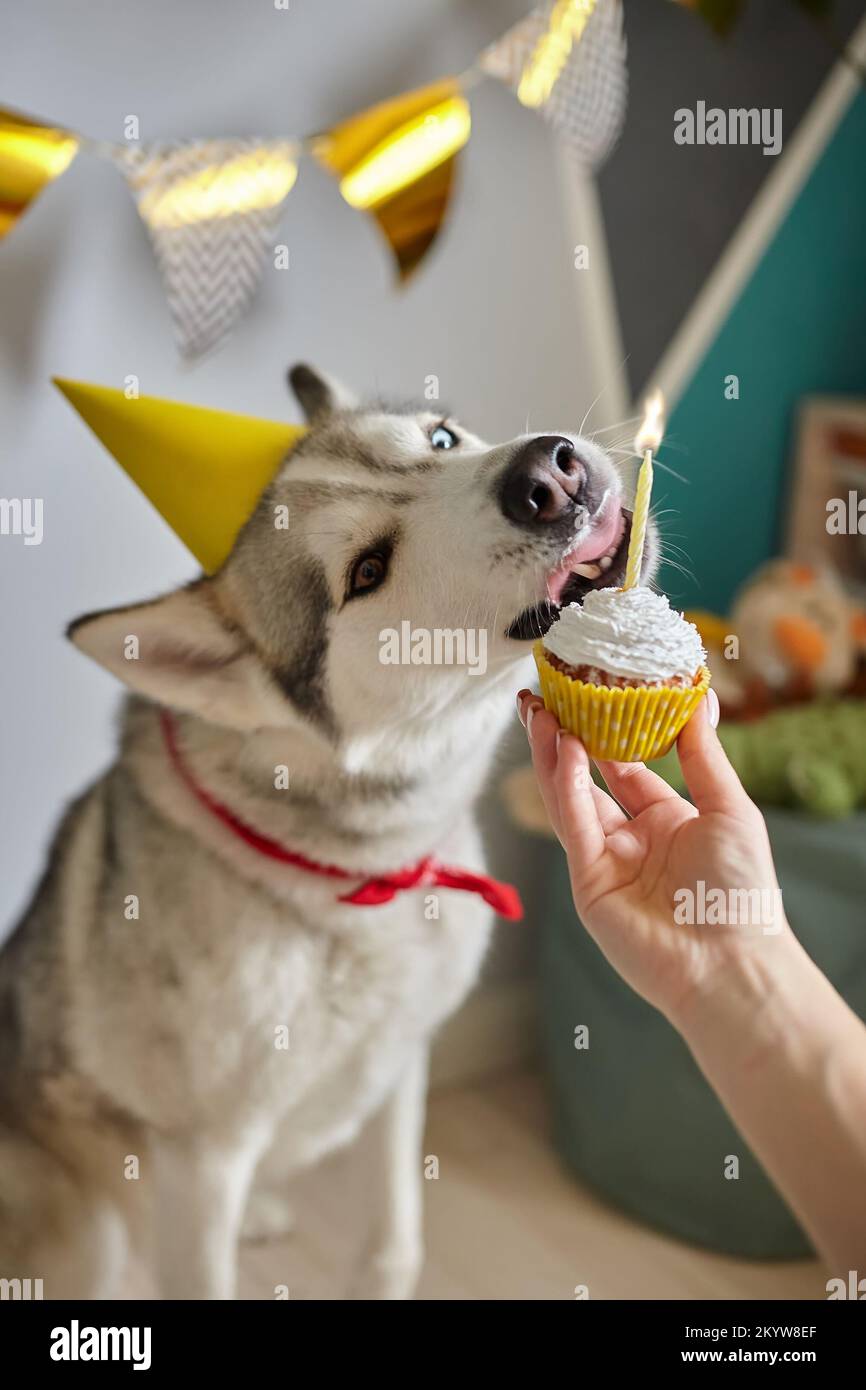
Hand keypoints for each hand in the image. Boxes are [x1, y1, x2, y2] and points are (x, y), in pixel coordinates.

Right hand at [517, 688, 793, 1026]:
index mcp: (666, 819)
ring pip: (569, 796)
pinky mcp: (588, 882)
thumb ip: (702, 754)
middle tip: (541, 694)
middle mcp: (631, 837)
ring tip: (538, 711)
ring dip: (552, 754)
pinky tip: (565, 749)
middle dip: (562, 736)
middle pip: (586, 776)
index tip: (590, 689)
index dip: (605, 728)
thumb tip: (697, 697)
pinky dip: (566, 786)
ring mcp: (605, 860)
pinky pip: (573, 825)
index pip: (625, 764)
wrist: (731, 962)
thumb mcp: (729, 807)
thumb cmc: (741, 890)